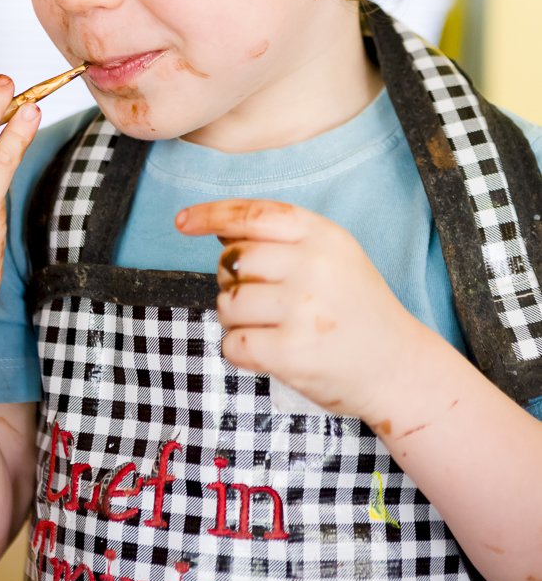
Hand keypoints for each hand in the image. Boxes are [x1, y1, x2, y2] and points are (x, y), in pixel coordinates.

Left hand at [176, 199, 424, 422]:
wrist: (398, 367)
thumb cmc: (355, 308)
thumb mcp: (332, 256)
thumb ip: (281, 239)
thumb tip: (218, 226)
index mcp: (322, 236)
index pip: (252, 215)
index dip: (211, 214)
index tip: (183, 222)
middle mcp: (312, 266)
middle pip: (233, 261)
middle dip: (233, 281)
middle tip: (262, 300)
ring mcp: (302, 310)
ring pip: (227, 303)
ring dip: (236, 319)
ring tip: (270, 327)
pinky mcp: (291, 353)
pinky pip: (232, 344)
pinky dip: (240, 351)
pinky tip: (269, 352)